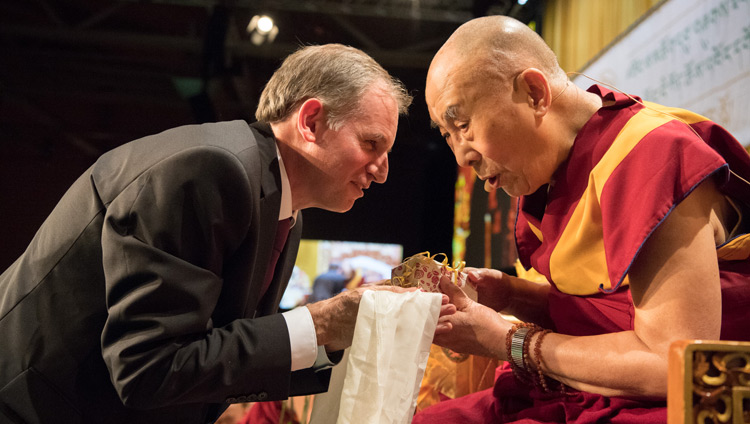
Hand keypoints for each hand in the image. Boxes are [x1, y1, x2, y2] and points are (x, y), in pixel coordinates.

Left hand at [306, 285, 455, 351]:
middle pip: (416, 310)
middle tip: (452, 312)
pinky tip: (430, 337)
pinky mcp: (382, 337)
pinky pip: (403, 336)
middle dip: (434, 311)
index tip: (444, 301)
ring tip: (448, 324)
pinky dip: (417, 336)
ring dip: (430, 324)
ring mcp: (385, 323)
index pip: (412, 297)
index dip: (428, 299)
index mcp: (385, 295)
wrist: (326, 327)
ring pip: (412, 323)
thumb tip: (415, 292)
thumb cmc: (342, 307)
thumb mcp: (366, 296)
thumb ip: (389, 295)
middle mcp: (388, 308)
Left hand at [433, 274, 511, 359]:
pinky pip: (442, 338)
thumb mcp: (469, 304)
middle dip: (427, 314)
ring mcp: (450, 345)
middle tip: (431, 303)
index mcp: (445, 324)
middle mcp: (444, 337)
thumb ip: (453, 292)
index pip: (426, 314)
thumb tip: (443, 280)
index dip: (425, 304)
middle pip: (426, 325)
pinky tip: (449, 321)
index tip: (427, 295)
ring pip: (434, 333)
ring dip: (435, 322)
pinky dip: (441, 329)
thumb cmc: (487, 323)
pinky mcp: (456, 348)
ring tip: (440, 311)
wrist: (502, 342)